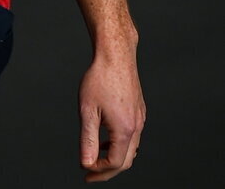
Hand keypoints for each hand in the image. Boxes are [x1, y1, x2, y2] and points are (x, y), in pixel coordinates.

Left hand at [78, 50, 145, 181]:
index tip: (85, 171)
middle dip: (108, 169)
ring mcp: (140, 117)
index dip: (100, 171)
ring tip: (97, 155)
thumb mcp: (88, 110)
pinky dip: (120, 141)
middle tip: (91, 171)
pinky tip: (107, 134)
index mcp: (125, 129)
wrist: (116, 54)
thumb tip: (86, 163)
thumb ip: (88, 139)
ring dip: (115, 156)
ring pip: (131, 147)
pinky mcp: (139, 109)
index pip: (116, 163)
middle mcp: (137, 126)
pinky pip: (132, 134)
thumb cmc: (99, 78)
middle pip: (126, 160)